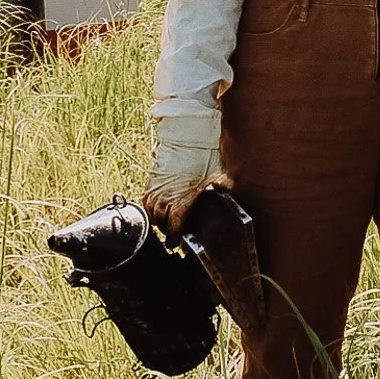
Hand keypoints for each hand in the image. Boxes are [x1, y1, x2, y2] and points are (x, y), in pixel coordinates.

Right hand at [141, 111, 226, 232]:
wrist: (188, 135)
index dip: (173, 237)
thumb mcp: (218, 174)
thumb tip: (233, 193)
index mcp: (183, 199)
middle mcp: (166, 195)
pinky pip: (146, 196)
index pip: (173, 226)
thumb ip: (224, 188)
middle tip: (170, 233)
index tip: (173, 243)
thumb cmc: (205, 154)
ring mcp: (157, 186)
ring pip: (150, 210)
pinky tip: (154, 207)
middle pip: (160, 220)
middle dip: (164, 229)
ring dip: (155, 218)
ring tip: (162, 222)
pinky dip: (149, 205)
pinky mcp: (152, 177)